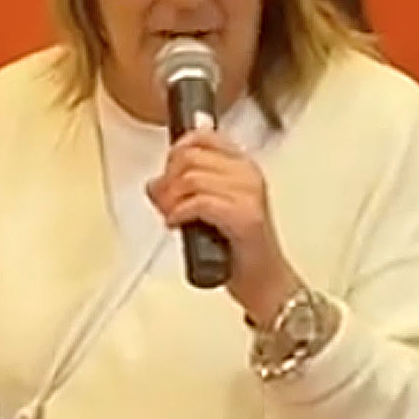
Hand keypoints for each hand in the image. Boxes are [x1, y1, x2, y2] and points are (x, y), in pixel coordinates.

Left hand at [147, 129, 301, 325]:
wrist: (264, 282)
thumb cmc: (238, 249)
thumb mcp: (208, 210)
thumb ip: (183, 190)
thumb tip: (155, 183)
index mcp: (242, 165)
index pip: (203, 136)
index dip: (176, 150)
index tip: (167, 172)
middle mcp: (248, 174)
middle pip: (191, 156)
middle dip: (168, 178)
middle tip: (164, 201)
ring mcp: (248, 194)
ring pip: (192, 178)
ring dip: (171, 199)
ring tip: (171, 216)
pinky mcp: (245, 216)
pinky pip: (199, 202)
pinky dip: (180, 212)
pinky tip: (176, 223)